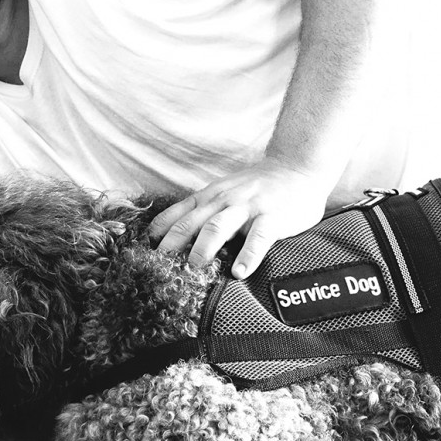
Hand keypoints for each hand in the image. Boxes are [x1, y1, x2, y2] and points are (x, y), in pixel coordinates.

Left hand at [148, 160, 330, 278]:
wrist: (297, 167)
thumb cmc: (258, 187)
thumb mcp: (225, 193)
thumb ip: (205, 213)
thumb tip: (177, 242)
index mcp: (209, 197)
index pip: (176, 214)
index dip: (158, 234)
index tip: (143, 254)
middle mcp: (223, 200)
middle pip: (190, 223)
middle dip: (171, 245)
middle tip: (158, 269)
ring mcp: (248, 207)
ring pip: (218, 227)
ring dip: (203, 249)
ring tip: (193, 270)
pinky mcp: (273, 217)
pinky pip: (259, 238)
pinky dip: (248, 256)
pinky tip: (239, 273)